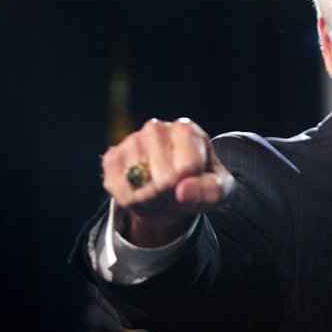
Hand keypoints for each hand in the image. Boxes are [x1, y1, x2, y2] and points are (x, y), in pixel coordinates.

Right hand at [101, 117, 234, 246]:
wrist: (173, 188)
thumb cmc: (200, 184)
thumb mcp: (219, 189)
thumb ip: (210, 190)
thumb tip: (183, 192)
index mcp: (187, 130)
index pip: (187, 169)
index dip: (191, 188)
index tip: (193, 184)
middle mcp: (156, 129)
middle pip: (164, 181)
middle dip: (172, 196)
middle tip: (176, 192)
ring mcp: (131, 141)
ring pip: (140, 190)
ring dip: (153, 202)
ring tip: (161, 193)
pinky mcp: (112, 158)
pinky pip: (120, 193)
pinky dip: (133, 202)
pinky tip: (143, 193)